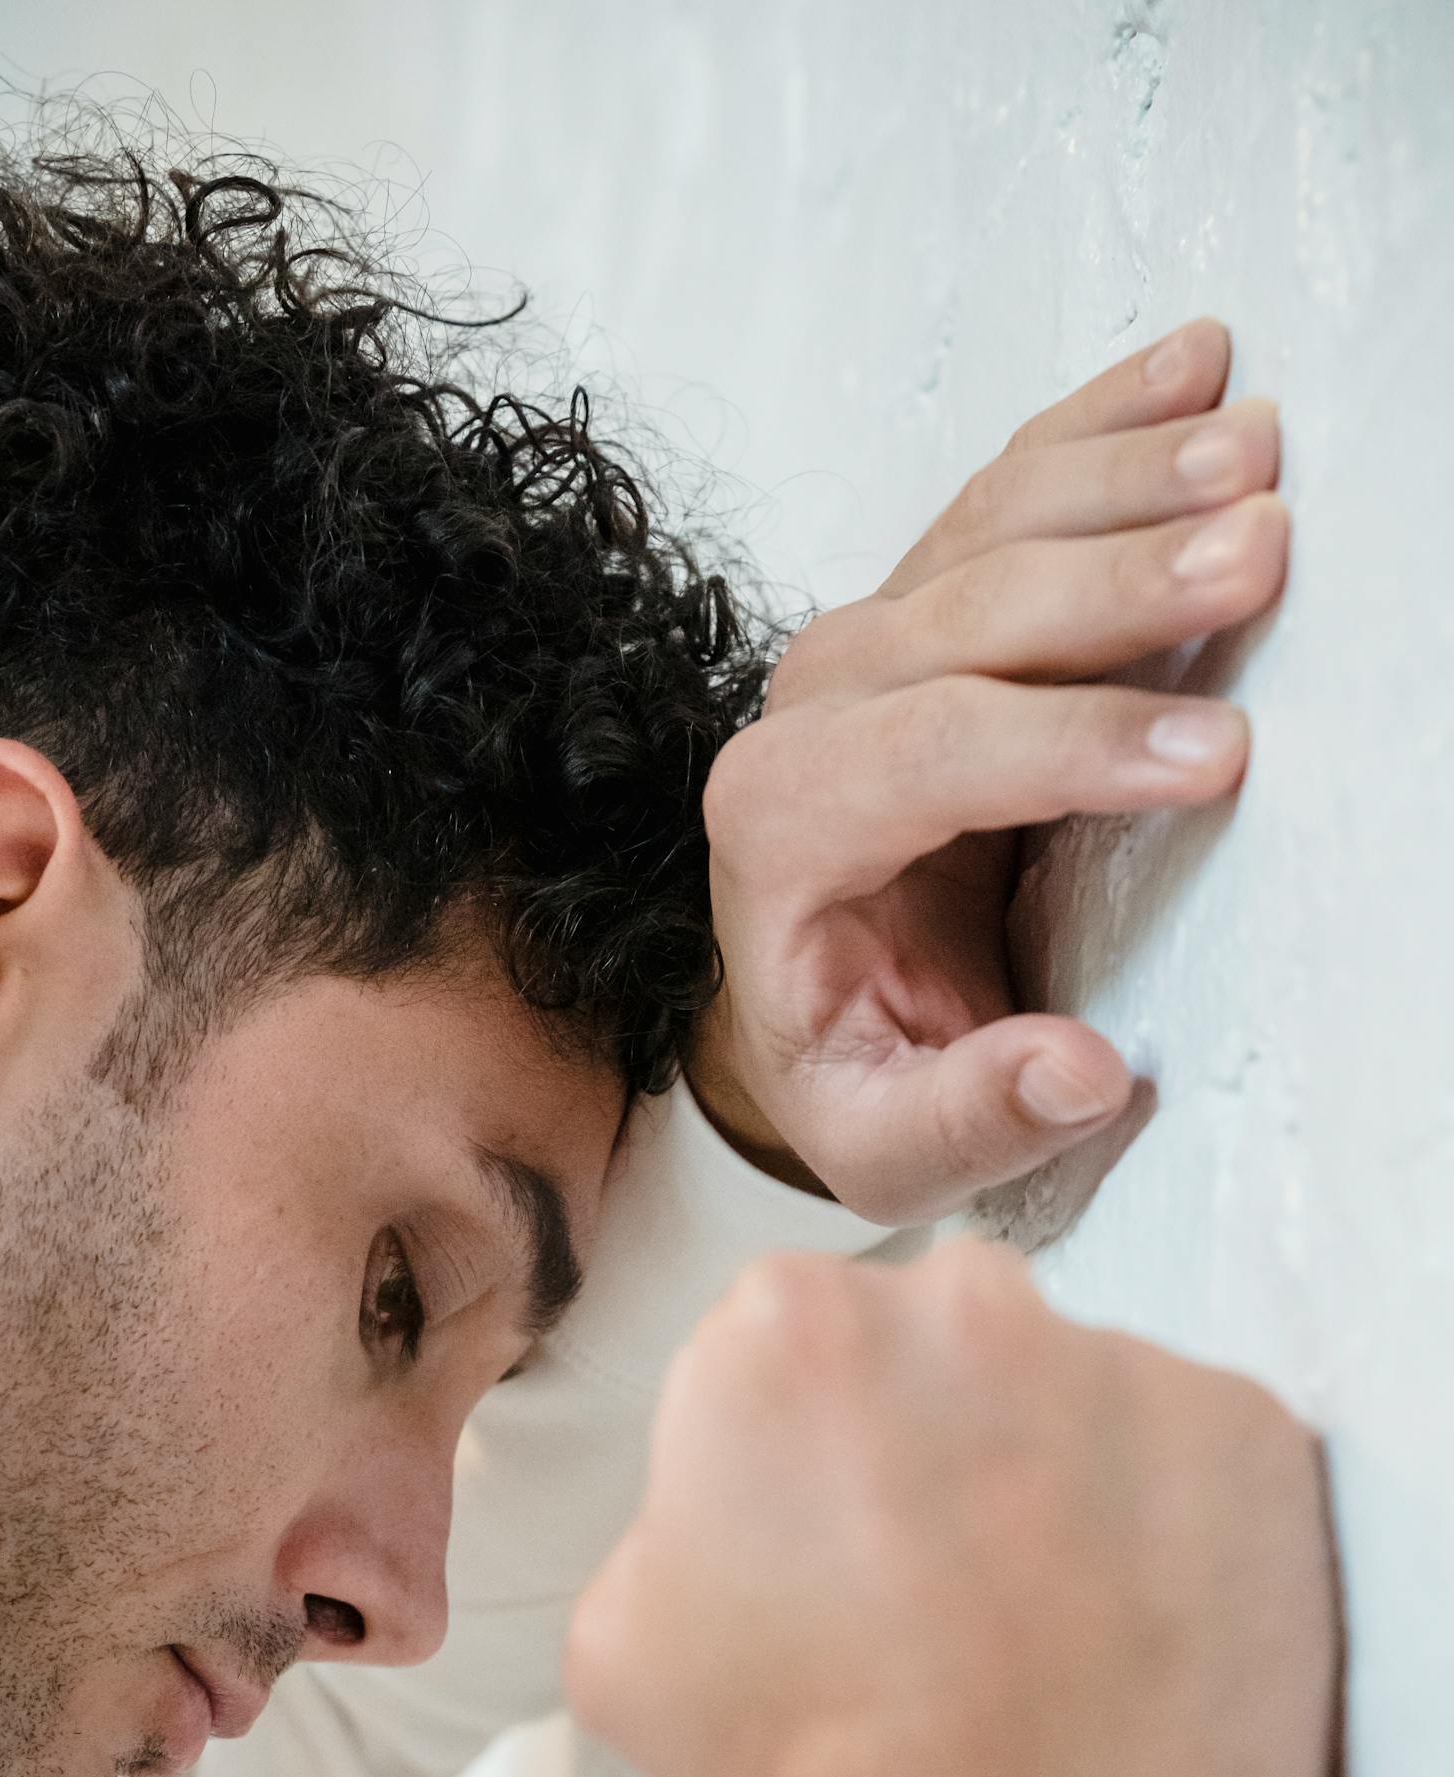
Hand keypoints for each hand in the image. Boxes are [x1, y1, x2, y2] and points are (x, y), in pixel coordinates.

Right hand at [564, 1241, 1338, 1776]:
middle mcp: (960, 1303)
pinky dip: (1186, 1531)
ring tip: (1055, 1632)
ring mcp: (1124, 1361)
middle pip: (946, 1344)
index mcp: (784, 1326)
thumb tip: (737, 1501)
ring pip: (1083, 1397)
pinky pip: (1206, 1459)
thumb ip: (676, 1512)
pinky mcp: (1252, 1435)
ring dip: (1068, 1479)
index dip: (812, 1452)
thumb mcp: (623, 1634)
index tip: (836, 1540)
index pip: (796, 1343)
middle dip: (943, 1435)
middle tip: (944, 1584)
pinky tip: (1143, 1640)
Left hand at [689, 320, 1285, 1224]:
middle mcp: (808, 707)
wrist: (805, 1001)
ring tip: (1260, 449)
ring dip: (1130, 475)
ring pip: (996, 524)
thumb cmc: (851, 1066)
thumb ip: (966, 1119)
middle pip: (971, 612)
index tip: (1219, 751)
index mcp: (779, 828)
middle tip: (1264, 547)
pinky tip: (1196, 365)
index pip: (932, 758)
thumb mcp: (881, 1144)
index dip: (1075, 747)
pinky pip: (1013, 487)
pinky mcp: (926, 597)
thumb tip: (1081, 1072)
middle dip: (1123, 580)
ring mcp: (866, 635)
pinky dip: (1103, 424)